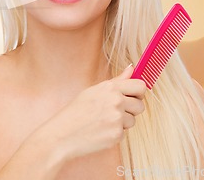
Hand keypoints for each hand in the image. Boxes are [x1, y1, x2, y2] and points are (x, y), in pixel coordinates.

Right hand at [32, 65, 146, 160]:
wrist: (62, 133)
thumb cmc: (76, 111)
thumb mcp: (94, 91)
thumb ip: (117, 81)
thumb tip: (131, 68)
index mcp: (110, 87)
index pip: (140, 86)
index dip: (139, 93)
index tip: (134, 97)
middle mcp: (116, 100)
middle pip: (140, 105)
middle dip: (132, 110)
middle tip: (117, 112)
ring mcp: (117, 118)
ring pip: (133, 120)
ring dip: (123, 123)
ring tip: (104, 122)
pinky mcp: (116, 134)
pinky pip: (124, 133)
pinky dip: (114, 134)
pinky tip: (100, 131)